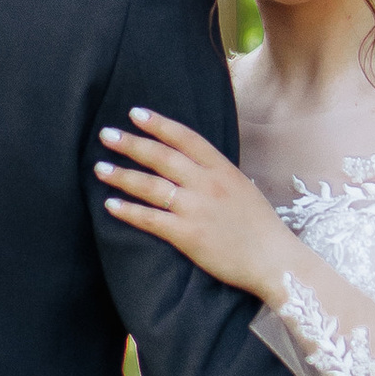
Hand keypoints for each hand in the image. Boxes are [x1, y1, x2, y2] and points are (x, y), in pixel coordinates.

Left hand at [97, 107, 297, 300]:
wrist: (274, 260)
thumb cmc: (261, 227)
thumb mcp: (242, 188)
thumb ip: (216, 175)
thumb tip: (191, 165)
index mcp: (223, 169)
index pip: (185, 138)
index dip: (159, 124)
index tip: (136, 114)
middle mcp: (207, 184)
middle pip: (162, 157)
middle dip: (131, 144)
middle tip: (106, 135)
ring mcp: (196, 209)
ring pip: (150, 186)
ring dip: (122, 175)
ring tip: (100, 168)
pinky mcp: (187, 235)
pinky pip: (150, 219)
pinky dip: (128, 211)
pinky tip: (110, 204)